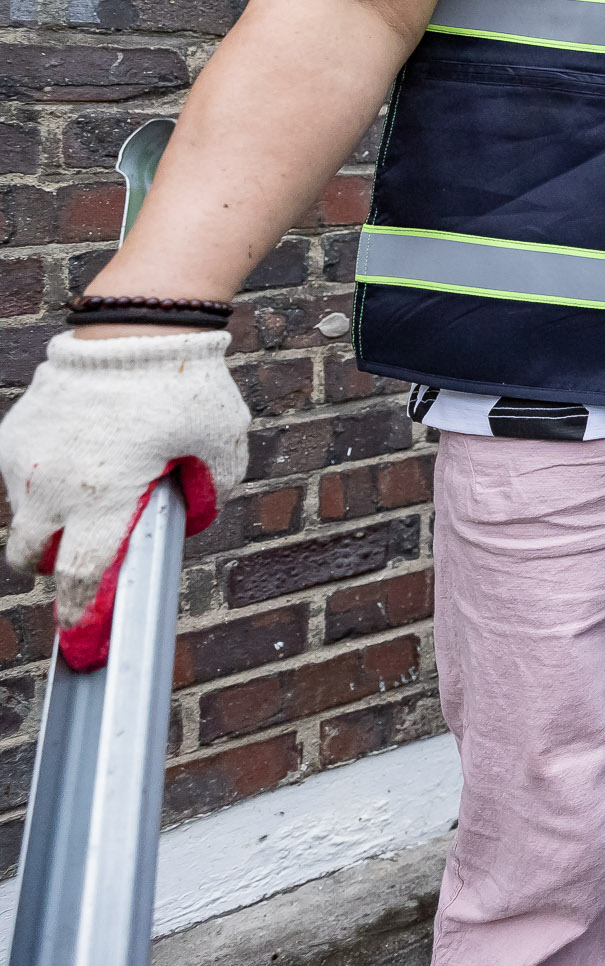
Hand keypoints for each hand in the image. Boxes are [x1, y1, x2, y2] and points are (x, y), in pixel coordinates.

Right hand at [0, 331, 247, 668]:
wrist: (134, 327)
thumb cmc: (186, 388)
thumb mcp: (222, 446)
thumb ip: (208, 493)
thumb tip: (183, 518)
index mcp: (104, 498)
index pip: (81, 574)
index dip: (80, 613)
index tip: (81, 639)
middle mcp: (53, 486)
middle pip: (30, 559)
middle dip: (54, 566)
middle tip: (86, 551)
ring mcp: (25, 461)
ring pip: (24, 516)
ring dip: (51, 519)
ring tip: (96, 487)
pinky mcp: (12, 435)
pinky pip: (21, 477)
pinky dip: (45, 479)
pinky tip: (84, 453)